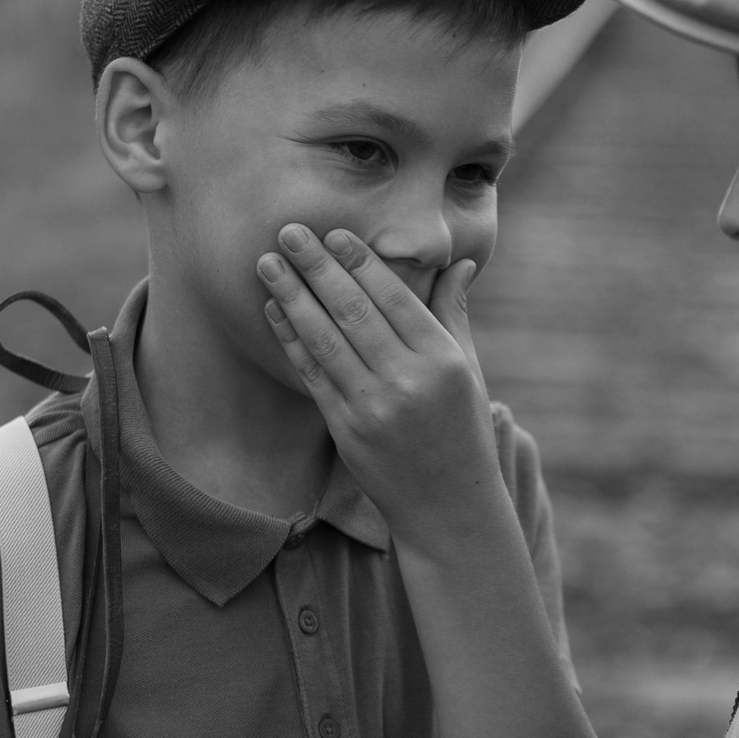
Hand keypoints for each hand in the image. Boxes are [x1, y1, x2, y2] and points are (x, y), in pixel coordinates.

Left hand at [259, 224, 499, 546]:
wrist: (447, 506)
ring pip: (324, 339)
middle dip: (317, 267)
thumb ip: (454, 314)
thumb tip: (458, 263)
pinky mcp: (345, 429)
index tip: (334, 233)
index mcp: (443, 360)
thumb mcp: (470, 371)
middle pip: (353, 311)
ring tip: (268, 262)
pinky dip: (290, 339)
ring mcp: (373, 407)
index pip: (394, 297)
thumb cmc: (462, 430)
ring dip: (291, 296)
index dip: (361, 262)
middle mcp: (407, 381)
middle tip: (289, 230)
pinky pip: (312, 374)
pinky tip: (274, 310)